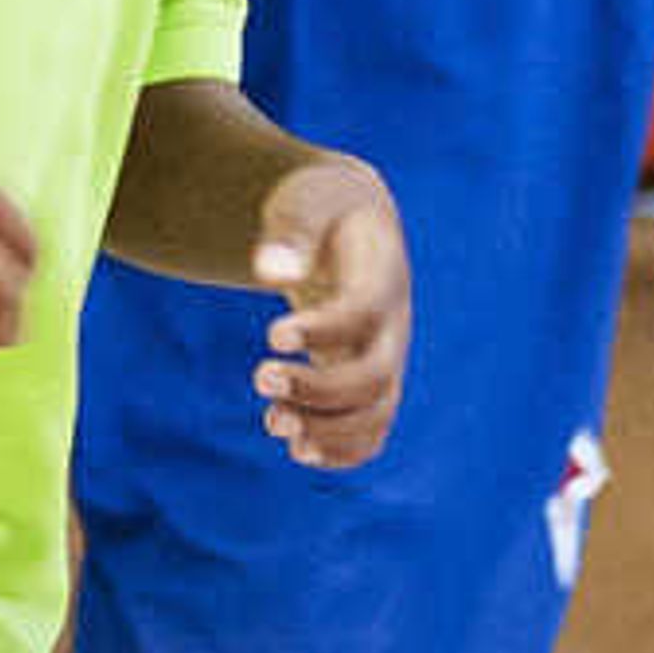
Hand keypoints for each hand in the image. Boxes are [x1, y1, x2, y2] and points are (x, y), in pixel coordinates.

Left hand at [248, 156, 408, 468]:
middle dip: (318, 390)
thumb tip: (270, 270)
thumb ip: (292, 229)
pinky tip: (297, 447)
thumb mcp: (306, 200)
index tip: (271, 335)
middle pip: (374, 376)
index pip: (363, 313)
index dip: (321, 332)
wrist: (351, 223)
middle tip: (260, 378)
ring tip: (272, 421)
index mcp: (383, 273)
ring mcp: (388, 357)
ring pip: (377, 414)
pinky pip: (372, 431)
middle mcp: (393, 324)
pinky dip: (342, 452)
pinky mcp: (373, 382)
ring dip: (327, 430)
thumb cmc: (323, 208)